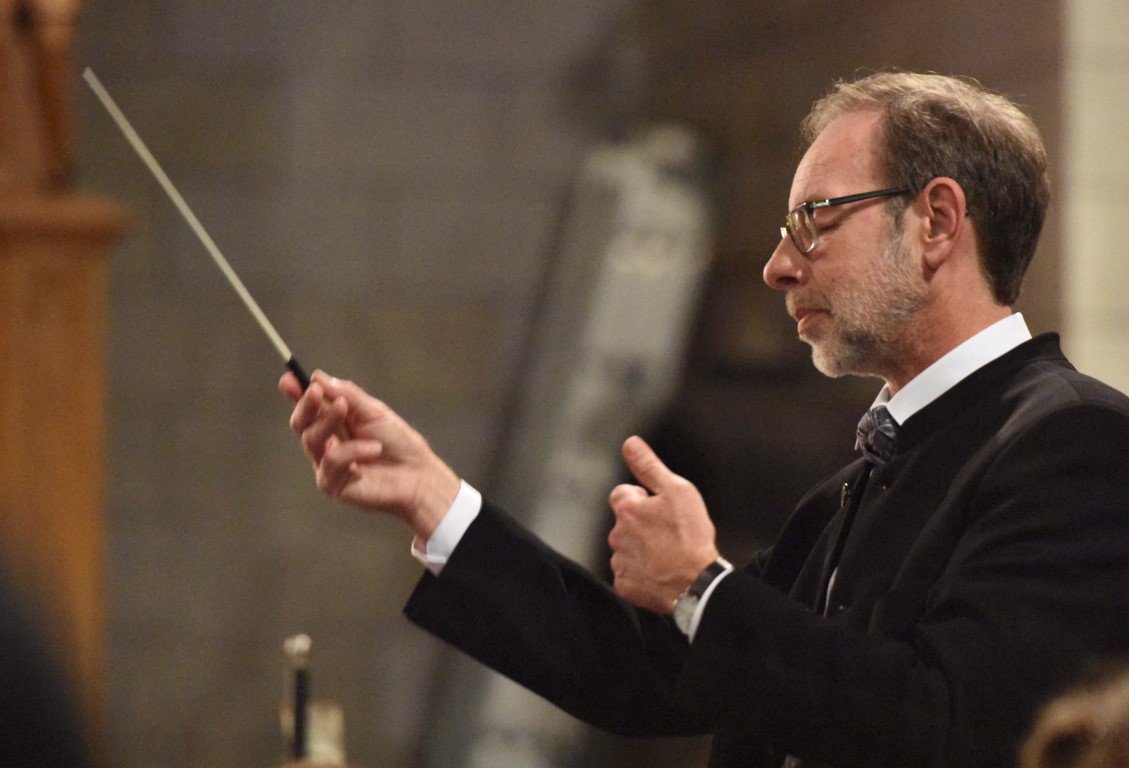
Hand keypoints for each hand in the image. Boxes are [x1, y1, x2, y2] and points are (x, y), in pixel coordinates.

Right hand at [280, 370, 459, 540]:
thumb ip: (348, 395)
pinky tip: (374, 448)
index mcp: (335, 424)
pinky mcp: (332, 484)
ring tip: (347, 410)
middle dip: (305, 405)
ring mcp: (327, 465)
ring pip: (311, 439)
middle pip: (301, 424)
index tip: (288, 379)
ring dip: (328, 420)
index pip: (310, 408)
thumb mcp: (374, 411)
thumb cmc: (398, 442)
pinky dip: (353, 450)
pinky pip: (332, 460)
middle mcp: (326, 444)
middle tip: (315, 391)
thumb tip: (318, 377)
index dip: (296, 394)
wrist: (419, 474)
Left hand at [607, 436, 719, 613]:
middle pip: (624, 522)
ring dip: (640, 547)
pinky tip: (660, 569)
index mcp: (627, 510)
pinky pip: (628, 572)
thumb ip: (649, 466)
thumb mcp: (677, 491)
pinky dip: (640, 571)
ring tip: (666, 552)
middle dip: (641, 524)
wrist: (697, 582)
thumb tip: (630, 444)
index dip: (641, 498)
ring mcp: (620, 562)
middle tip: (667, 532)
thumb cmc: (691, 537)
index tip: (658, 509)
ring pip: (625, 547)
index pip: (622, 494)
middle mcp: (617, 535)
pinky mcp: (624, 584)